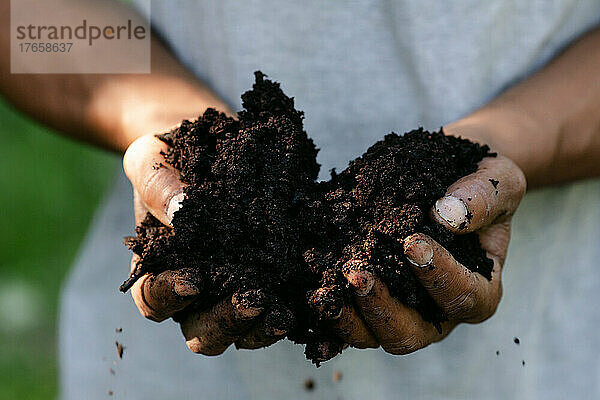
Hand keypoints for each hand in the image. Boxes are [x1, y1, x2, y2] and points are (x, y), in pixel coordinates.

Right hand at [123, 134, 291, 354]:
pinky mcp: (265, 280)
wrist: (207, 143)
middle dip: (223, 322)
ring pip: (238, 331)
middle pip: (199, 329)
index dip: (169, 295)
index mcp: (158, 267)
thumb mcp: (152, 160)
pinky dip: (283, 313)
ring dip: (258, 328)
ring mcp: (230, 288)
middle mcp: (194, 288)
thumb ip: (157, 187)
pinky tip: (302, 302)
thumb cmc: (169, 156)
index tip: (193, 279)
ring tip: (280, 312)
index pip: (152, 297)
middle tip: (251, 301)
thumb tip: (183, 212)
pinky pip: (271, 311)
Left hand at [332, 155, 525, 353]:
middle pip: (410, 333)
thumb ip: (484, 198)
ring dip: (347, 316)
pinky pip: (347, 320)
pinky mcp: (370, 300)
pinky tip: (312, 296)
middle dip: (381, 307)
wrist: (447, 177)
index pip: (462, 297)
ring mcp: (400, 309)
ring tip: (324, 291)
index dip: (438, 276)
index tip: (412, 243)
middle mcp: (437, 311)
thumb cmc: (480, 183)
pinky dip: (329, 315)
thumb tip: (447, 216)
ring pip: (372, 334)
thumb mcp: (498, 182)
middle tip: (357, 275)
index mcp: (479, 289)